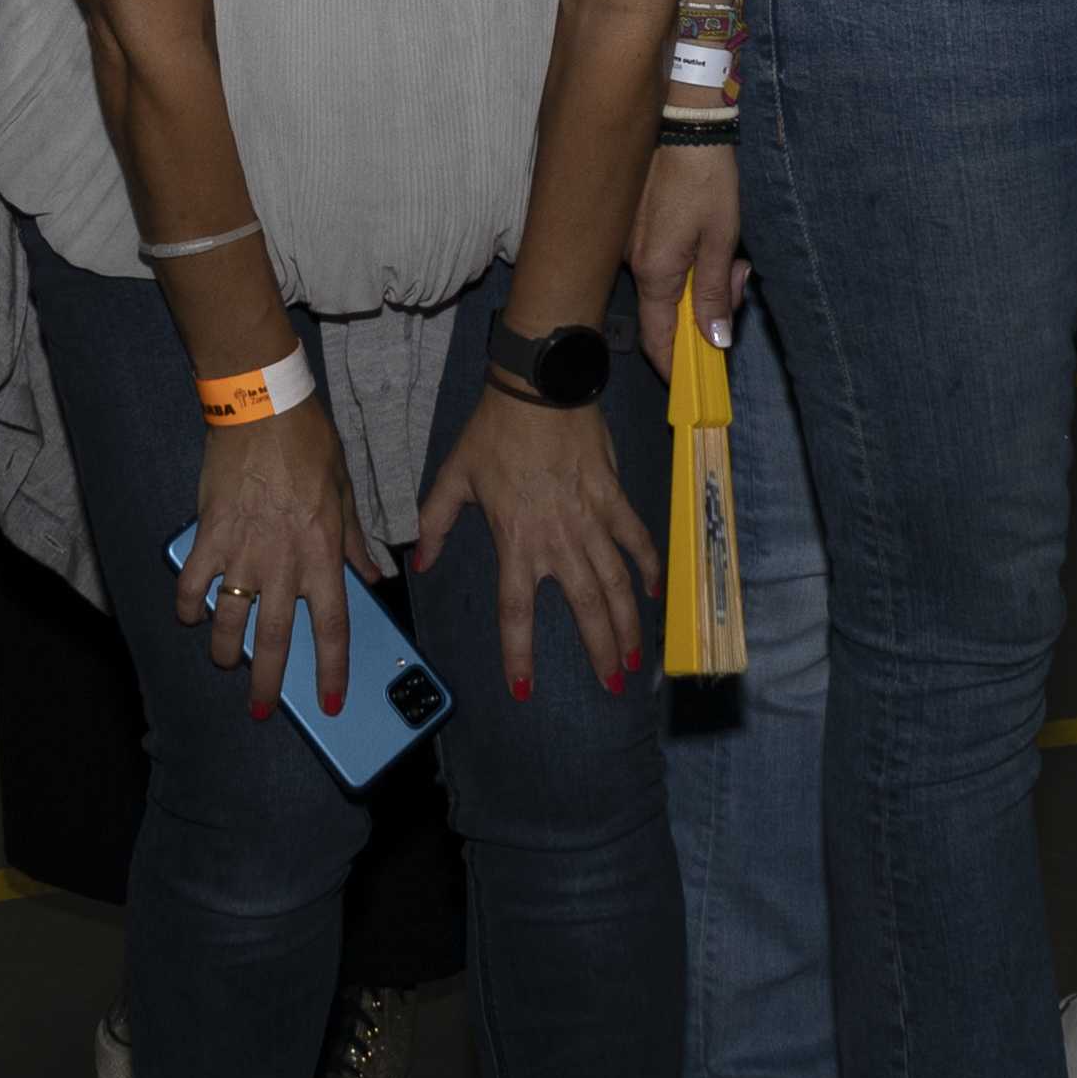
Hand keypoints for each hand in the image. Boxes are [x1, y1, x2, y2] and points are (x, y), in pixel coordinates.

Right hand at [178, 397, 373, 721]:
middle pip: (274, 640)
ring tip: (224, 661)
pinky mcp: (209, 534)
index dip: (330, 671)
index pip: (331, 628)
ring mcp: (243, 551)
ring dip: (224, 649)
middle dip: (266, 683)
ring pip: (229, 621)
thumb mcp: (346, 492)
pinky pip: (192, 584)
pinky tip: (190, 613)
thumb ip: (355, 540)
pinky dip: (188, 604)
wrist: (263, 407)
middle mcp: (284, 562)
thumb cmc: (309, 444)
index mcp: (323, 554)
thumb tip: (373, 574)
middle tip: (261, 710)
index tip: (328, 702)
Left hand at [417, 380, 656, 700]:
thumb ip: (435, 523)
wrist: (540, 387)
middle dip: (601, 651)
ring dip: (629, 624)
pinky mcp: (615, 497)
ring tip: (637, 659)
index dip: (519, 654)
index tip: (523, 689)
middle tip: (613, 685)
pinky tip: (656, 593)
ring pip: (617, 584)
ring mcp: (592, 520)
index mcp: (515, 540)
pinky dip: (649, 566)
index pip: (516, 611)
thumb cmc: (494, 430)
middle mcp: (558, 539)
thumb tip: (420, 561)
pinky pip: (637, 539)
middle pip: (584, 608)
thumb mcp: (454, 476)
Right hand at [626, 141, 743, 373]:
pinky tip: (710, 238)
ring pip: (666, 285)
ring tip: (734, 254)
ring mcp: (629, 243)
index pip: (657, 339)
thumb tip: (715, 340)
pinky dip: (687, 261)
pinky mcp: (633, 225)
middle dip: (707, 310)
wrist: (683, 120)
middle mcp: (634, 262)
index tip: (695, 383)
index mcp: (655, 271)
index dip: (675, 367)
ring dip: (702, 281)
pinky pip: (659, 261)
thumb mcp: (723, 237)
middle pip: (668, 311)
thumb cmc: (706, 177)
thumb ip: (717, 291)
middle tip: (742, 281)